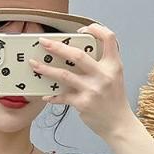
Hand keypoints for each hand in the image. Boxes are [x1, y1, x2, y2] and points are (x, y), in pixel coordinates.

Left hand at [28, 23, 134, 139]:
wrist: (118, 123)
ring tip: (34, 65)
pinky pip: (63, 96)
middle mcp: (103, 75)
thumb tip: (78, 54)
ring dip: (46, 69)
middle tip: (43, 42)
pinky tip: (45, 95)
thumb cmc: (114, 100)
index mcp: (113, 65)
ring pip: (64, 75)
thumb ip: (101, 64)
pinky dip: (53, 95)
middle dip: (57, 47)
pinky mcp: (83, 104)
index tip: (81, 30)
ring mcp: (92, 90)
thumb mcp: (115, 77)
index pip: (108, 38)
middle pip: (78, 55)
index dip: (95, 29)